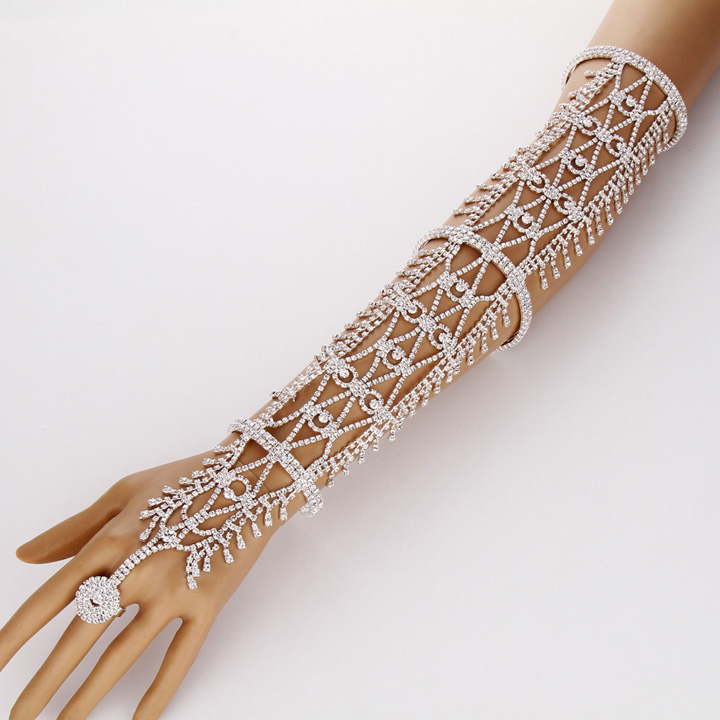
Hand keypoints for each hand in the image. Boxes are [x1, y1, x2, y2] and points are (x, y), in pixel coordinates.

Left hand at [0, 445, 283, 719]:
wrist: (249, 477)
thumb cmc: (184, 479)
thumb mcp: (124, 492)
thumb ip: (75, 528)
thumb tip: (25, 555)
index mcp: (111, 540)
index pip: (50, 598)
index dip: (14, 637)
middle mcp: (137, 569)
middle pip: (79, 637)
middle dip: (43, 684)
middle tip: (16, 719)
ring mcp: (174, 589)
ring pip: (122, 655)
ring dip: (87, 697)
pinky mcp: (207, 602)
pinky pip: (180, 656)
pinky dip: (159, 692)